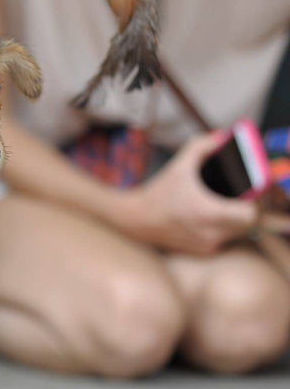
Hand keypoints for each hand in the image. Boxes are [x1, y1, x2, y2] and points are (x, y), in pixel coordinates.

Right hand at [116, 134, 257, 254]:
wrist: (136, 220)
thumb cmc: (158, 193)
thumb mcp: (179, 165)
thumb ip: (201, 146)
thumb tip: (221, 136)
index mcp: (208, 213)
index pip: (250, 214)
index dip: (253, 201)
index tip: (246, 191)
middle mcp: (210, 234)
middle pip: (248, 223)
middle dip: (247, 208)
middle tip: (239, 195)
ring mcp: (208, 245)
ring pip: (238, 232)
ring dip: (237, 218)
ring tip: (223, 204)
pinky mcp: (203, 252)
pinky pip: (225, 239)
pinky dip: (224, 228)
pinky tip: (210, 217)